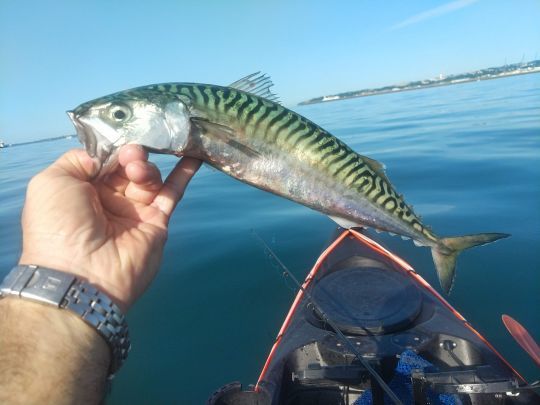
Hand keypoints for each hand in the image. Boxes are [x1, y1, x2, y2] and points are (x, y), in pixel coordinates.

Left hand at [18, 146, 200, 311]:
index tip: (119, 144)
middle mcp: (108, 198)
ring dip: (146, 167)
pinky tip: (192, 155)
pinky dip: (183, 174)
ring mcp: (134, 211)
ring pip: (148, 177)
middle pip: (127, 165)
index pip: (104, 159)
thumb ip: (77, 159)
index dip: (113, 149)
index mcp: (82, 189)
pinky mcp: (157, 222)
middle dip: (131, 155)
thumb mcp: (51, 182)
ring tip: (138, 172)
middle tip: (131, 158)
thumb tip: (105, 155)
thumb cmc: (59, 225)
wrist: (82, 274)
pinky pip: (172, 193)